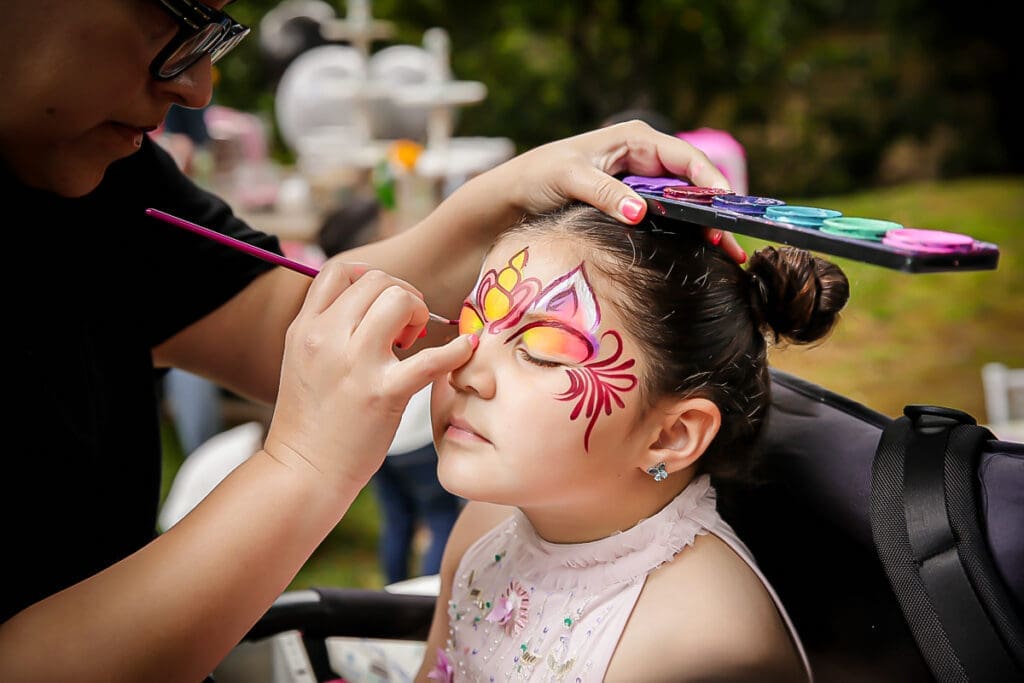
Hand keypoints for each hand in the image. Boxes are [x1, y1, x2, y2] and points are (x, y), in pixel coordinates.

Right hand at [263, 261, 476, 490]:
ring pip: (400, 299)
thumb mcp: (300, 360)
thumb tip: (366, 304)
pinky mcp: (383, 393)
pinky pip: (432, 358)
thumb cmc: (310, 421)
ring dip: (418, 313)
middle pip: (377, 280)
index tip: (381, 302)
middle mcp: (326, 338)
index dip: (369, 277)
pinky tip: (465, 350)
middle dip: (401, 296)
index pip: (339, 270)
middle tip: (406, 329)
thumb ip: (326, 329)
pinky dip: (455, 350)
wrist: (303, 471)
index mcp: (305, 328)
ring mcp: (355, 364)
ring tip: (414, 342)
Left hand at [498, 120, 745, 262]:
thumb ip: (605, 194)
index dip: (710, 180)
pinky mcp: (634, 204)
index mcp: (636, 139)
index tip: (726, 204)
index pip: (685, 158)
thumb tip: (639, 212)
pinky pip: (667, 216)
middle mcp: (645, 158)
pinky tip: (699, 255)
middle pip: (692, 183)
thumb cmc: (541, 175)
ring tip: (726, 254)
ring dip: (704, 227)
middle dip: (715, 211)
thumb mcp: (571, 179)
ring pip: (684, 203)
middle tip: (733, 241)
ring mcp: (642, 182)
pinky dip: (684, 234)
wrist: (518, 194)